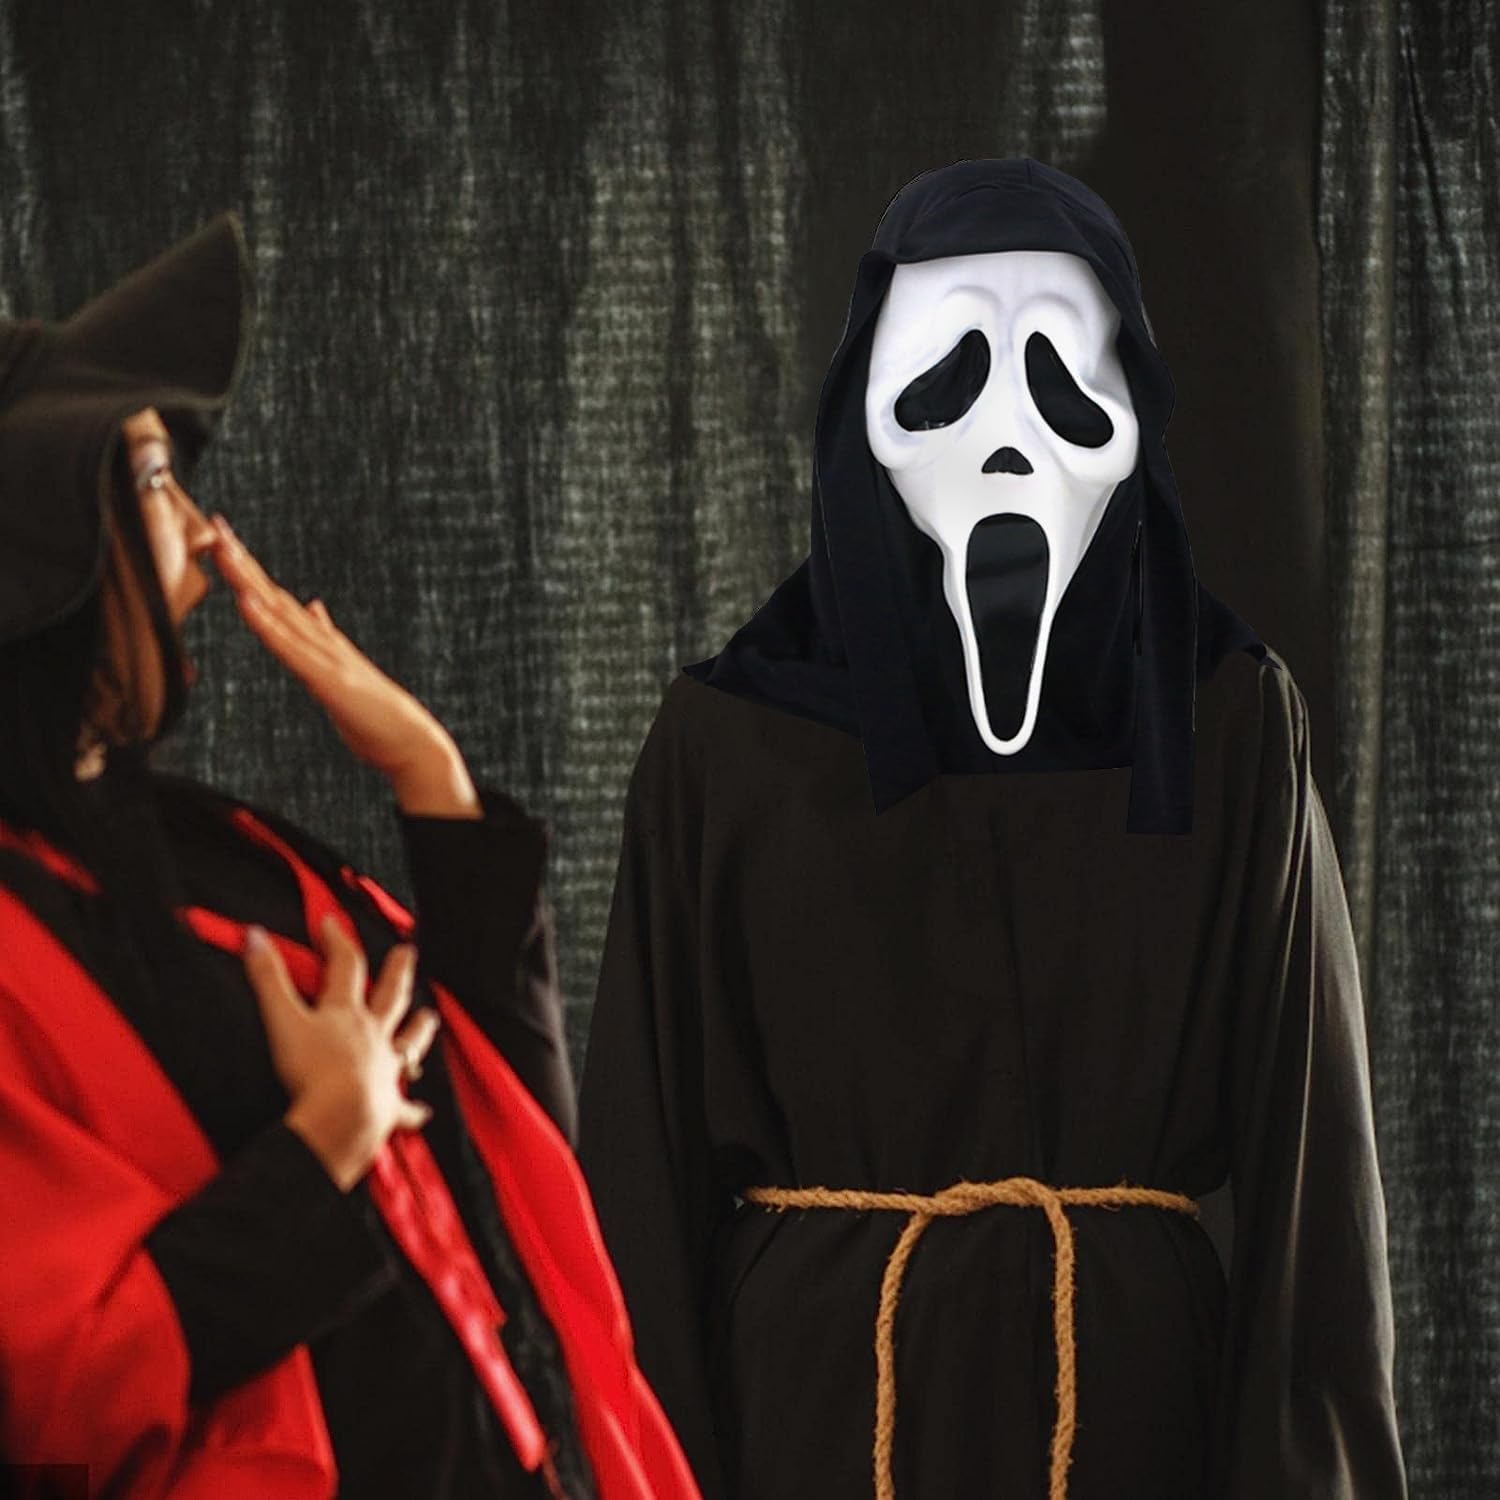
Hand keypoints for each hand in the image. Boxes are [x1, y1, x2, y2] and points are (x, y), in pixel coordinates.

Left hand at [210, 514, 479, 815]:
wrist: (410, 740)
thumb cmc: (375, 714)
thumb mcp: (340, 669)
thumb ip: (323, 637)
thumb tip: (313, 606)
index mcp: (320, 641)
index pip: (277, 599)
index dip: (250, 570)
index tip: (224, 540)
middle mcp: (321, 640)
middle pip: (274, 595)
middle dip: (244, 562)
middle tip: (216, 527)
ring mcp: (326, 656)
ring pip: (280, 612)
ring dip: (250, 581)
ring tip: (225, 552)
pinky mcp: (328, 678)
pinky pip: (290, 648)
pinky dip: (267, 624)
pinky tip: (247, 602)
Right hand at [245, 915, 440, 1189]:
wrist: (342, 1116)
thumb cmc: (311, 1069)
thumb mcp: (282, 1020)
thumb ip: (268, 979)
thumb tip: (253, 934)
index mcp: (346, 1013)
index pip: (346, 966)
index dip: (337, 941)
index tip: (331, 923)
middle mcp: (374, 1036)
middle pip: (391, 997)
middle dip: (398, 972)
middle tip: (408, 952)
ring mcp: (386, 1069)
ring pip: (409, 1043)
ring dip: (419, 1030)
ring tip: (430, 1018)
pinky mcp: (391, 1107)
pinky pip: (406, 1109)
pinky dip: (414, 1111)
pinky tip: (422, 1113)